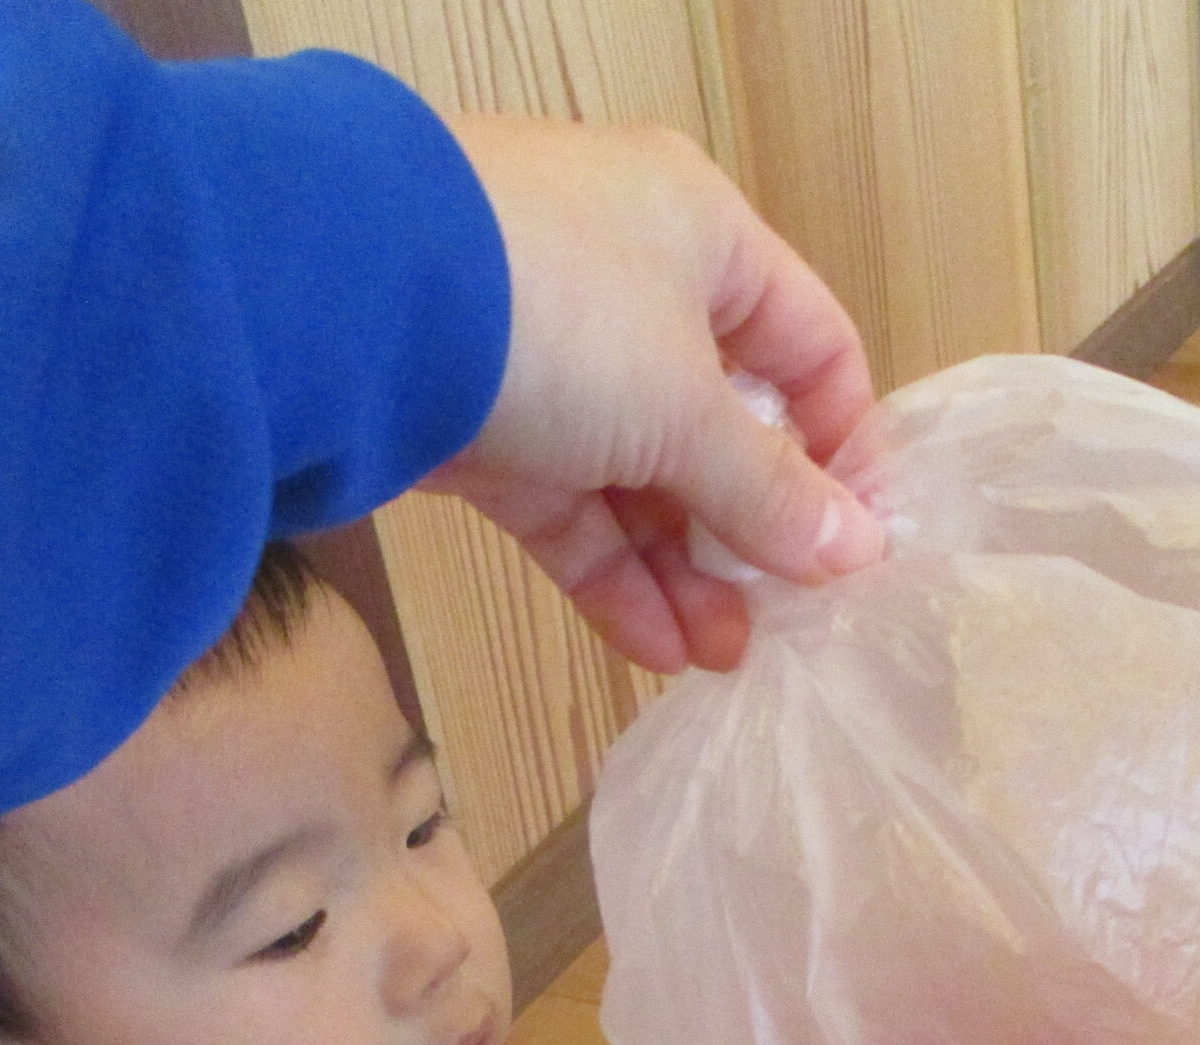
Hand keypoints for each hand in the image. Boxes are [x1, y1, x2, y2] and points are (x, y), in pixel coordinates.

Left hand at [426, 116, 887, 674]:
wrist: (340, 300)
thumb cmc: (558, 314)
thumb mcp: (687, 408)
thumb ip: (770, 492)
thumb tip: (855, 554)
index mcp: (699, 232)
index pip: (808, 344)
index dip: (844, 447)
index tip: (859, 546)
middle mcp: (627, 280)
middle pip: (719, 422)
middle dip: (751, 532)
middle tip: (783, 621)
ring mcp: (544, 354)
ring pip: (638, 475)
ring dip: (684, 571)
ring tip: (722, 657)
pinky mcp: (476, 421)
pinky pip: (567, 505)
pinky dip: (610, 573)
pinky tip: (655, 648)